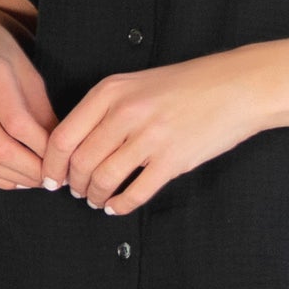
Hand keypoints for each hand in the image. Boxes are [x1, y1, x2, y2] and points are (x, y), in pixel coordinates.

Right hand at [0, 7, 58, 188]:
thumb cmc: (1, 56)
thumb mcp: (29, 72)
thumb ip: (42, 110)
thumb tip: (59, 152)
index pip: (17, 122)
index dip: (41, 148)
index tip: (62, 159)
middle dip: (29, 170)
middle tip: (52, 178)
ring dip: (13, 178)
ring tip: (37, 180)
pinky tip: (15, 178)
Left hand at [39, 47, 266, 214]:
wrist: (237, 86)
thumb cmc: (188, 84)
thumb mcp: (138, 83)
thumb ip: (105, 109)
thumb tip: (73, 148)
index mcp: (112, 90)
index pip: (62, 137)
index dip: (51, 165)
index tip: (51, 178)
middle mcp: (126, 112)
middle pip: (79, 163)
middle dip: (73, 184)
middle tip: (77, 190)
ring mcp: (150, 137)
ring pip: (103, 181)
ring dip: (94, 197)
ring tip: (96, 198)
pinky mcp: (172, 160)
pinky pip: (134, 194)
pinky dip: (120, 206)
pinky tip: (117, 205)